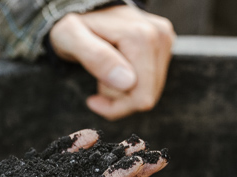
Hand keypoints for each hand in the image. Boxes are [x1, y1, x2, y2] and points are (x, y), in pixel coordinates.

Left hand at [48, 5, 175, 119]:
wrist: (84, 10)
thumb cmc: (73, 26)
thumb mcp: (71, 38)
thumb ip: (96, 58)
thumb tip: (127, 82)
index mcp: (140, 37)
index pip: (141, 97)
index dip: (115, 107)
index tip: (93, 100)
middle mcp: (159, 37)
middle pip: (147, 95)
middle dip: (119, 99)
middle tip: (98, 84)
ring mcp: (164, 40)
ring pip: (150, 91)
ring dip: (124, 92)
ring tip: (106, 74)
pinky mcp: (164, 44)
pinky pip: (152, 81)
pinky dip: (131, 84)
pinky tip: (116, 71)